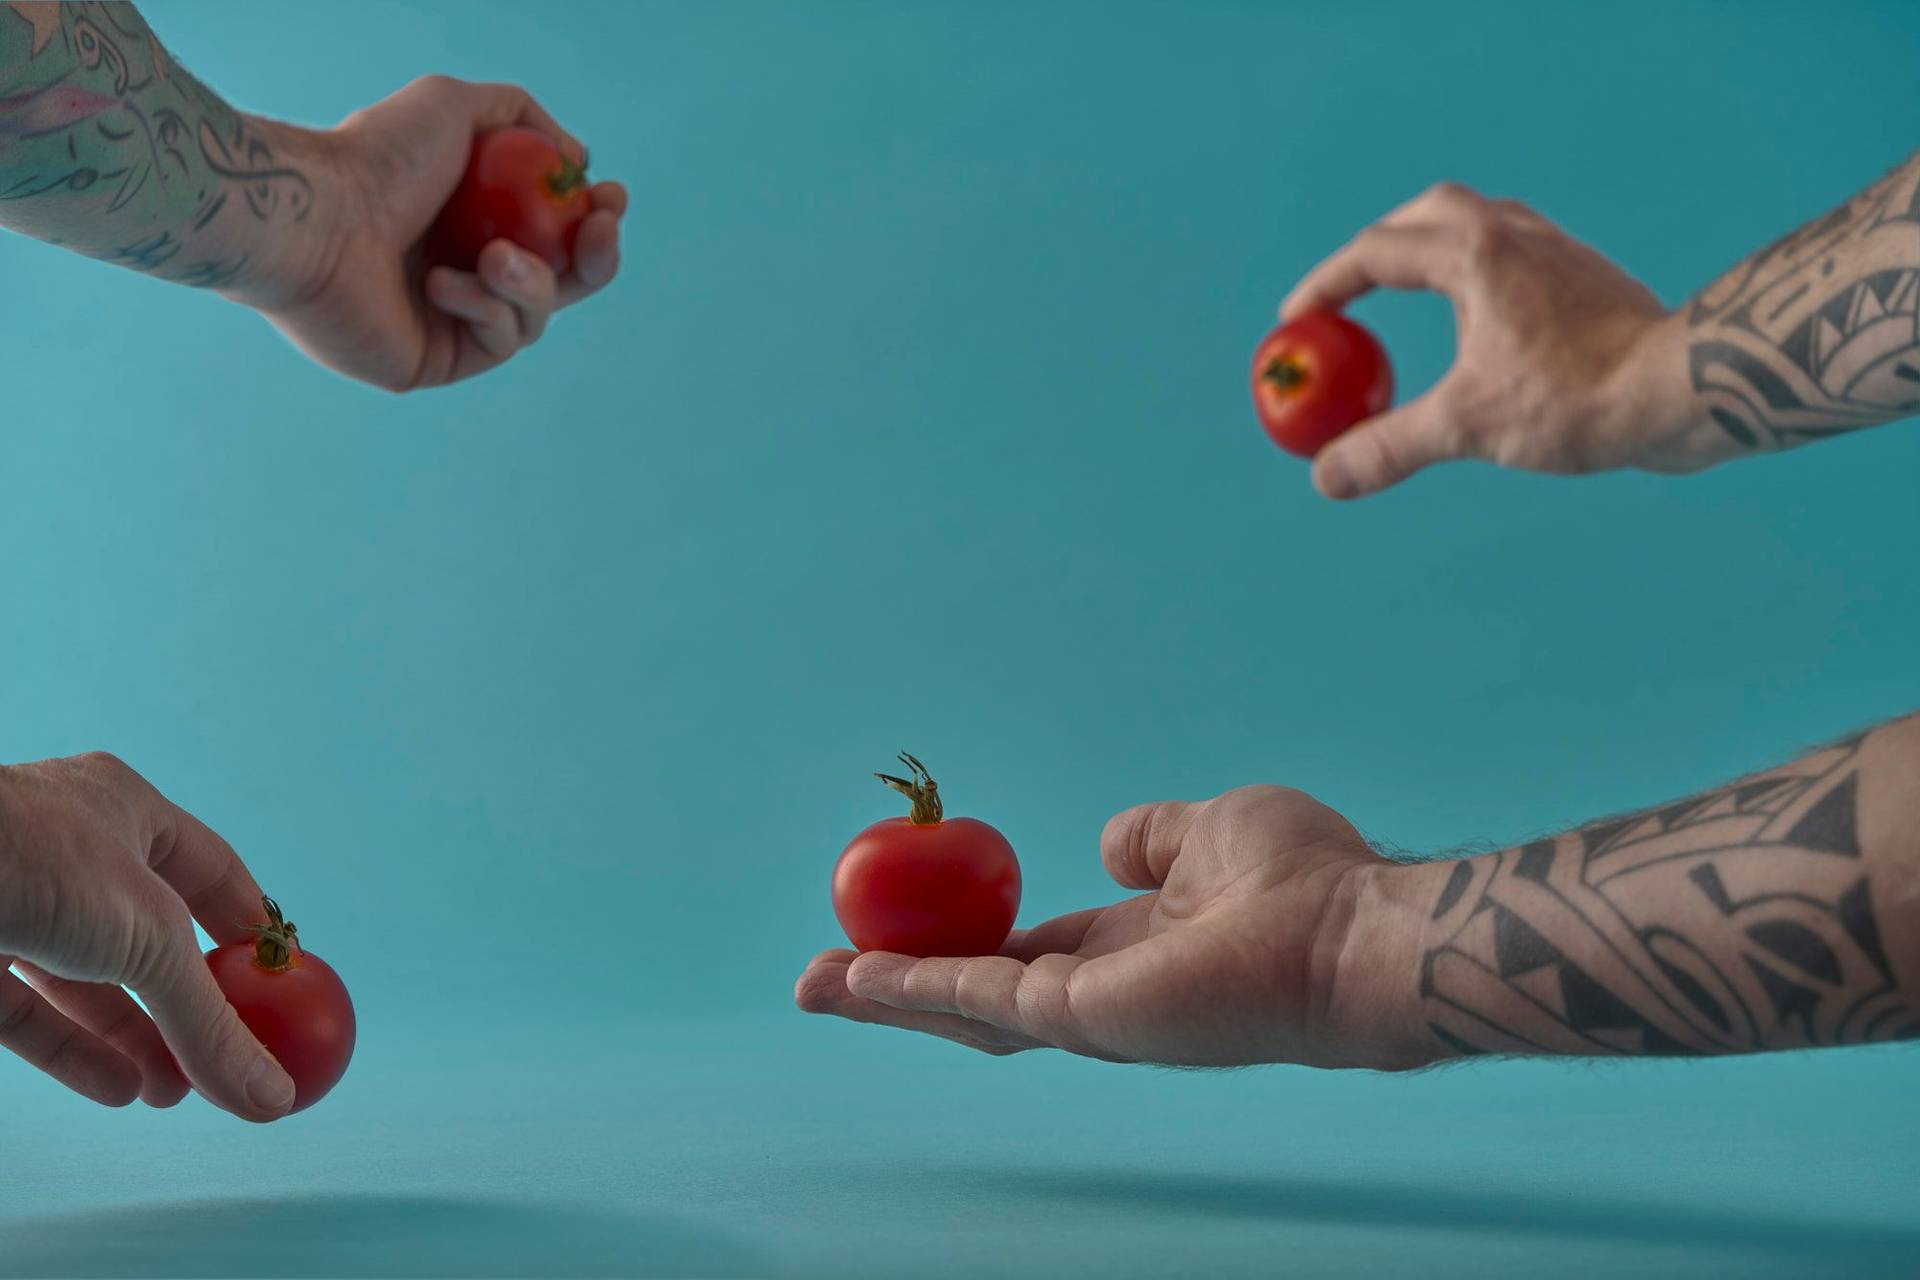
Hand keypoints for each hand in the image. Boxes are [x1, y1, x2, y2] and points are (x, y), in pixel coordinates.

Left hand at [0, 752, 294, 1120]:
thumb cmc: (37, 863)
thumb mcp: (153, 943)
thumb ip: (211, 1024)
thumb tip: (272, 1098)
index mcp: (124, 809)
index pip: (209, 873)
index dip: (246, 932)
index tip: (278, 991)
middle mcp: (68, 850)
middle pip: (148, 938)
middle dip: (187, 1006)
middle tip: (223, 1061)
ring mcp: (14, 901)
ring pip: (86, 980)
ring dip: (134, 1039)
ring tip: (173, 1093)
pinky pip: (29, 1009)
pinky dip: (74, 1051)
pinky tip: (119, 1089)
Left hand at [247, 76, 625, 391]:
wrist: (316, 218)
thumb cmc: (376, 158)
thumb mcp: (456, 105)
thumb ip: (523, 116)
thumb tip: (576, 156)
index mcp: (469, 223)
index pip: (551, 232)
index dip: (590, 221)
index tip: (607, 200)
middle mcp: (463, 274)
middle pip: (562, 283)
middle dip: (595, 260)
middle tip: (600, 232)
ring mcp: (450, 323)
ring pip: (536, 315)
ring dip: (531, 282)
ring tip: (492, 256)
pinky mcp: (436, 363)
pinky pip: (498, 342)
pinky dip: (484, 308)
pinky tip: (439, 284)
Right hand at [796, 785, 1429, 1068]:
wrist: (1354, 932)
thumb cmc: (1307, 878)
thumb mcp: (1208, 830)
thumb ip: (1152, 837)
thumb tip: (1111, 843)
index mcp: (1131, 948)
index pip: (1024, 957)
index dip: (959, 946)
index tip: (901, 927)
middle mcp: (1104, 992)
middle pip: (978, 996)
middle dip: (898, 989)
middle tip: (824, 975)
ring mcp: (1093, 1015)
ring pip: (965, 1009)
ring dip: (886, 997)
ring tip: (814, 986)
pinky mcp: (1087, 1018)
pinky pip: (982, 998)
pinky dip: (916, 988)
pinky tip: (863, 976)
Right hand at [1281, 182, 1702, 498]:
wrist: (1686, 388)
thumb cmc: (1581, 398)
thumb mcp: (1468, 426)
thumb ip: (1389, 446)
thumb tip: (1325, 477)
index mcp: (1475, 254)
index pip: (1375, 253)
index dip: (1325, 288)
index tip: (1296, 322)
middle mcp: (1513, 234)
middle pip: (1426, 214)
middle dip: (1377, 248)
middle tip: (1349, 293)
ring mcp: (1556, 249)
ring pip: (1476, 224)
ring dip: (1430, 251)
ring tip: (1408, 296)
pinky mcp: (1585, 275)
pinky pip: (1512, 252)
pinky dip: (1474, 273)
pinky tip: (1479, 320)